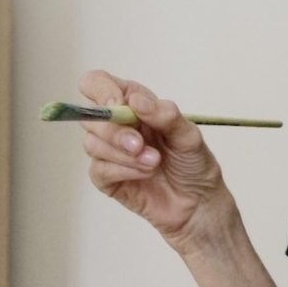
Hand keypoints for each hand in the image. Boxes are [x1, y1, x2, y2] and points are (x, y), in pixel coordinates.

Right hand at [75, 70, 234, 251]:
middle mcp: (116, 125)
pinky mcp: (107, 178)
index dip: (102, 92)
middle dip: (114, 132)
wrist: (198, 203)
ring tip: (153, 162)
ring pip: (91, 144)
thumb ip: (164, 114)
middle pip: (89, 117)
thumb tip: (136, 101)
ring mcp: (109, 152)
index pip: (97, 83)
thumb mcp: (188, 134)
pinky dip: (123, 171)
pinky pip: (98, 169)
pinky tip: (144, 174)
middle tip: (141, 145)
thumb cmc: (193, 164)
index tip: (120, 108)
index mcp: (132, 104)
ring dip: (124, 155)